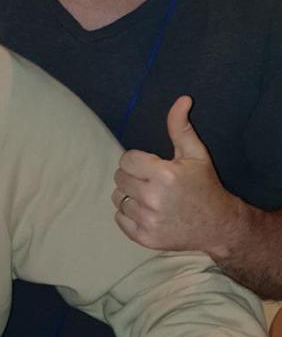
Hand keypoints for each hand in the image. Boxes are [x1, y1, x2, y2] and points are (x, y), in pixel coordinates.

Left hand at [112, 96, 240, 258]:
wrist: (218, 225)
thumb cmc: (205, 186)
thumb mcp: (196, 154)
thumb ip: (181, 127)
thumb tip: (182, 99)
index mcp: (164, 174)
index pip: (126, 160)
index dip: (137, 160)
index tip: (151, 166)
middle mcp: (154, 198)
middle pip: (119, 178)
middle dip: (132, 176)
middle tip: (150, 181)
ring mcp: (149, 220)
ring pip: (118, 198)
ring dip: (129, 195)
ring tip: (149, 197)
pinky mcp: (145, 238)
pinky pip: (119, 219)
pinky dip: (128, 215)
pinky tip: (147, 212)